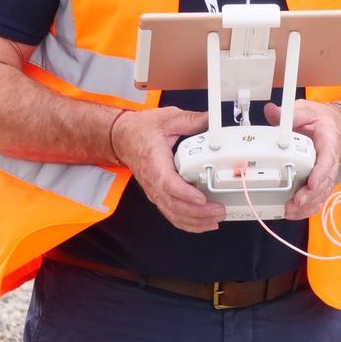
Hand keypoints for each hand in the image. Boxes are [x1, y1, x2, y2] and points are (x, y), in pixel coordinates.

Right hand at [112, 107, 225, 233]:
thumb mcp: (166, 118)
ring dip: (195, 221)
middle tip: (219, 210)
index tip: (201, 198)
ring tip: (216, 219)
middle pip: (173, 205)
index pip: (168, 184)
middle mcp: (153, 181)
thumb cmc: (140, 130)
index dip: (185, 194)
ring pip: (173, 214)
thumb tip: (210, 119)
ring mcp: (155, 191)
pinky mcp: (158, 195)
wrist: (121, 138)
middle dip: (198, 213)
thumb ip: (190, 120)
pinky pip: (171, 213)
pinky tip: (203, 223)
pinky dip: (187, 223)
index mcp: (155, 162)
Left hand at [262, 99, 340, 221]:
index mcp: (328, 142)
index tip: (312, 182)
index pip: (328, 159)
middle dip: (311, 194)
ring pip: (322, 193)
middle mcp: (330, 161)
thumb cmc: (321, 120)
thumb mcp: (306, 110)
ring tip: (291, 211)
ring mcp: (326, 173)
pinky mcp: (320, 181)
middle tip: (296, 201)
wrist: (334, 125)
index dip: (321, 172)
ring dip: (308, 205)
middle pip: (325, 182)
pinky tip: (294, 213)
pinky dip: (307, 208)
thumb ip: (290, 113)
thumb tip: (272, 112)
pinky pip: (318, 198)